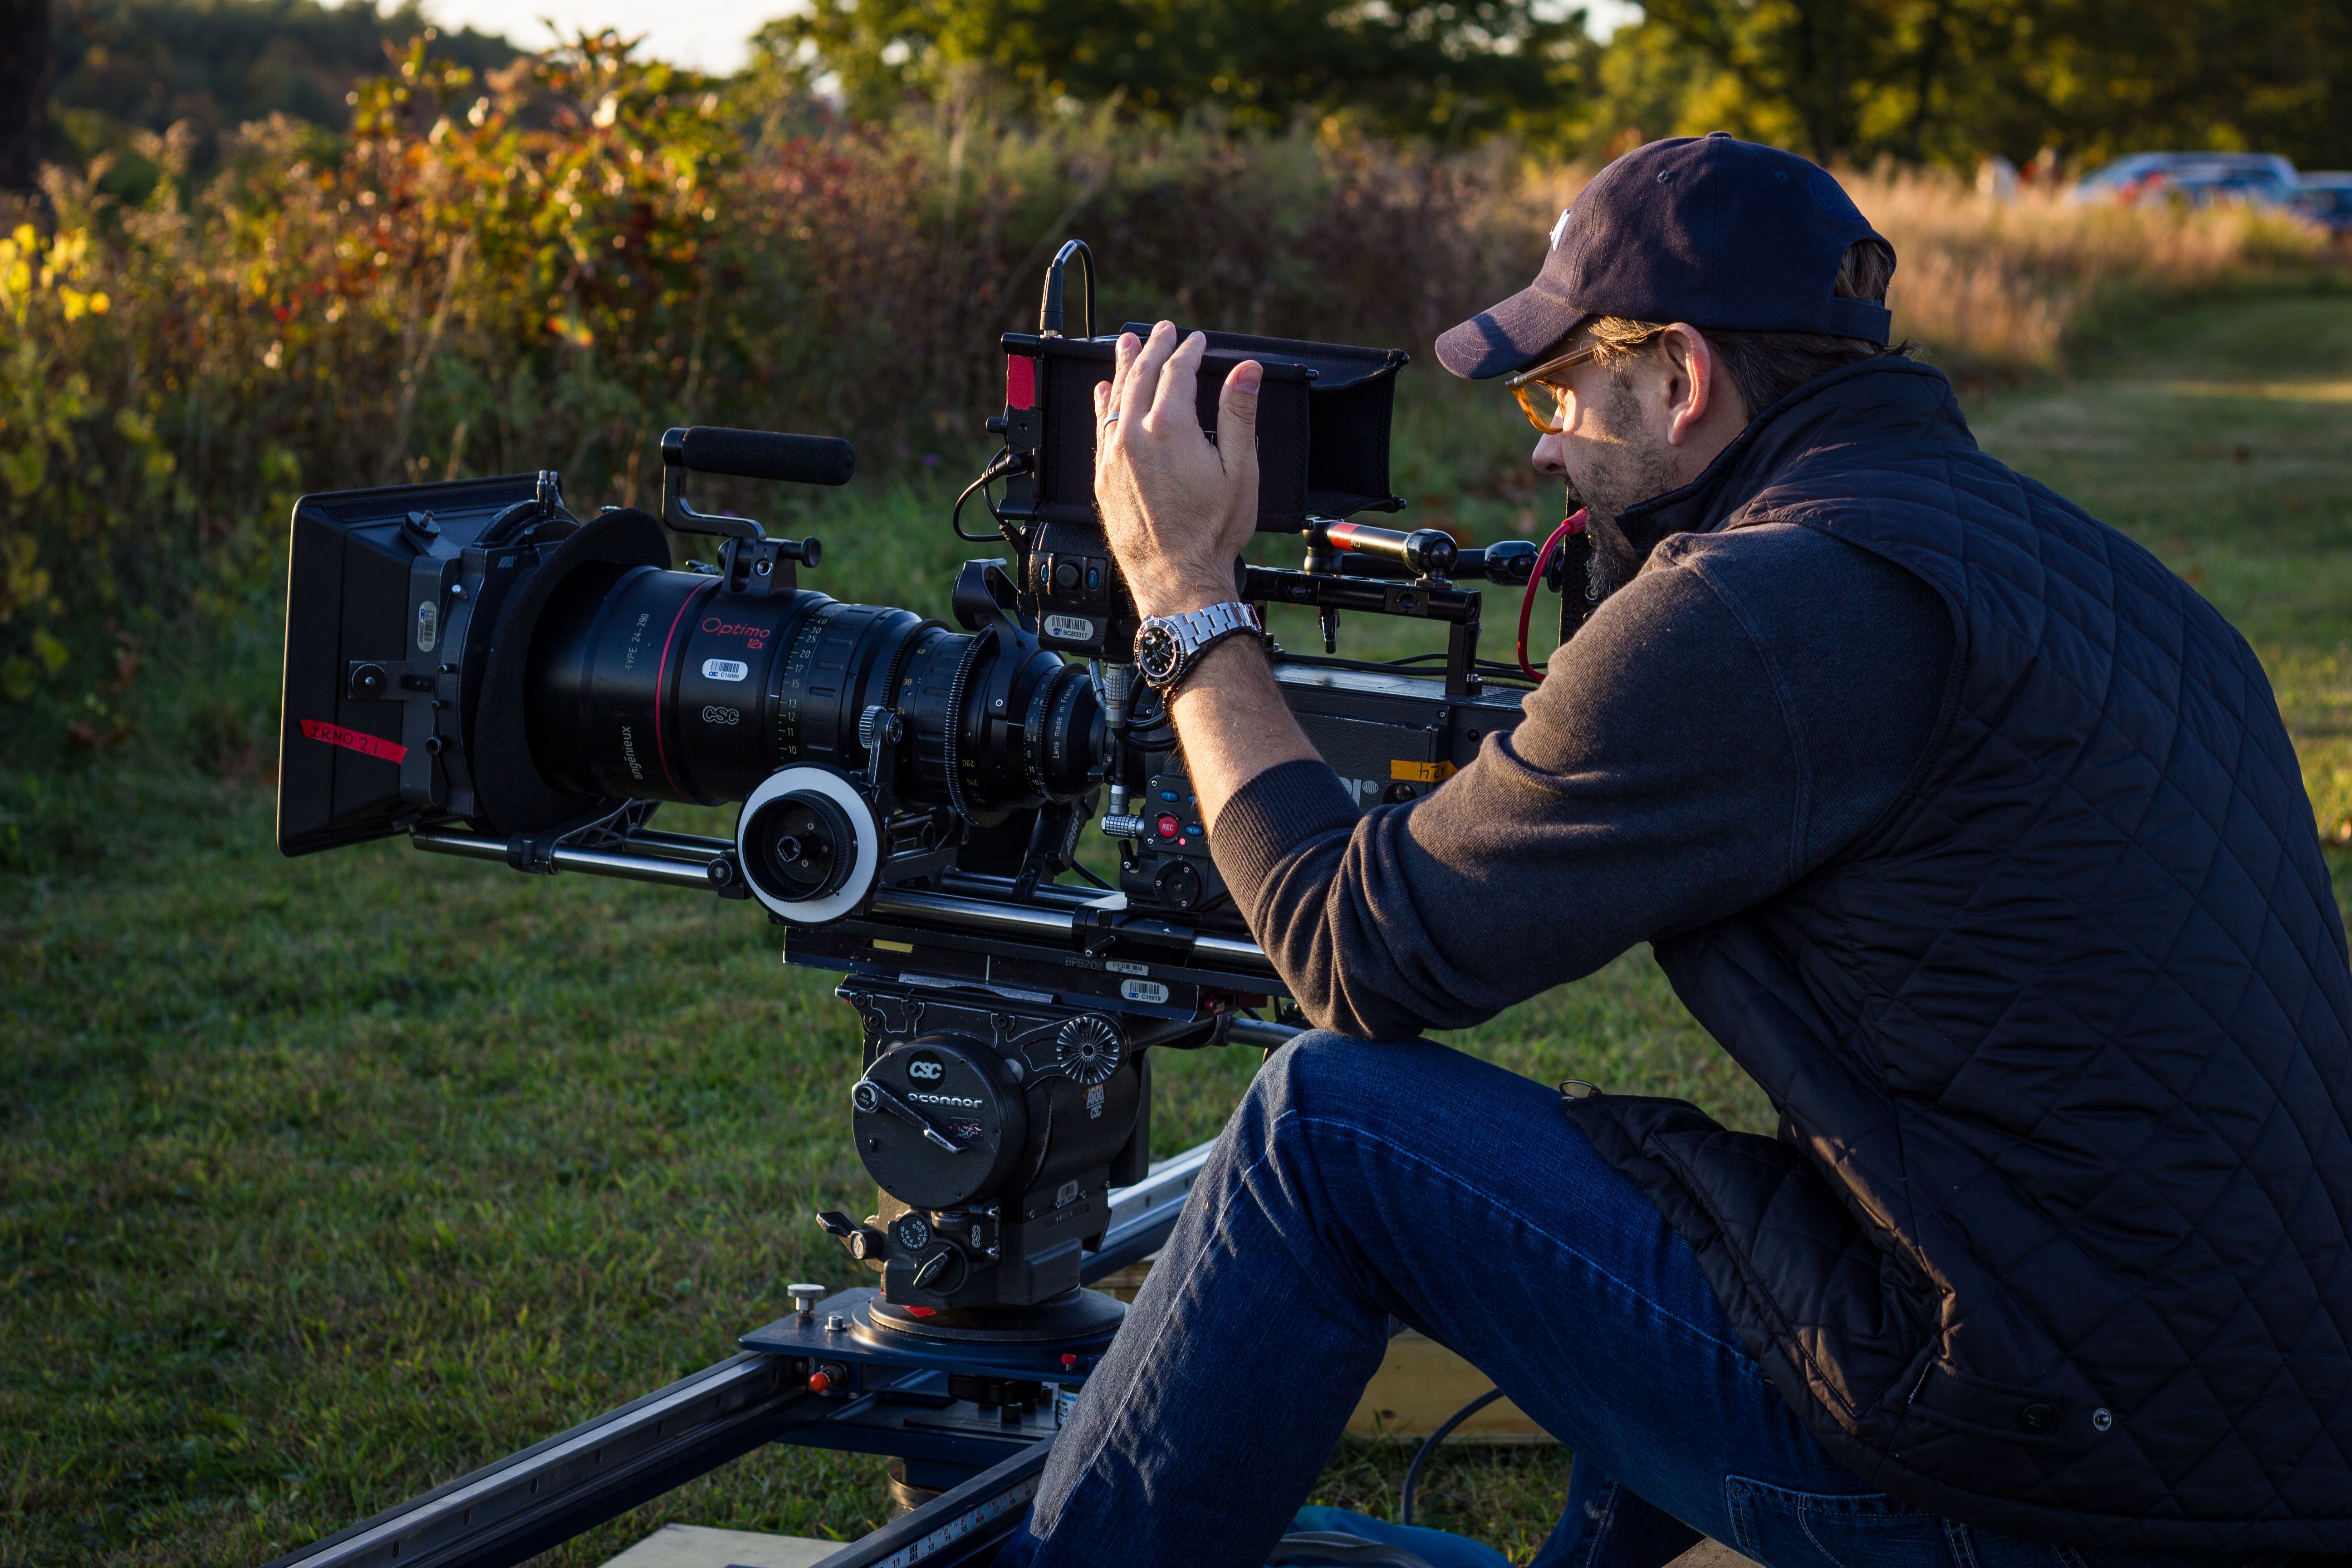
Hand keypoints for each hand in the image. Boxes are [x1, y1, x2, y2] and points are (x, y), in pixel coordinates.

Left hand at [1093, 321, 1262, 620]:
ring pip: (1113, 397)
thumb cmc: (1210, 533)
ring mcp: (1113, 457)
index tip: (1197, 342)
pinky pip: (1099, 427)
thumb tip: (1246, 371)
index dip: (1189, 352)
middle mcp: (1134, 437)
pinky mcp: (1102, 477)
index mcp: (1170, 429)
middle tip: (1162, 330)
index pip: (1177, 372)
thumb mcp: (1240, 471)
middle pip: (1141, 376)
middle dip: (1153, 347)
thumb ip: (1240, 415)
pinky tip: (1102, 392)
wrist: (1176, 578)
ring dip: (1122, 366)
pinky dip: (1102, 403)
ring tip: (1126, 343)